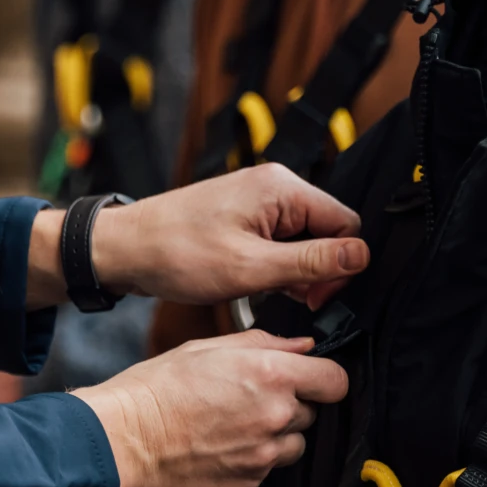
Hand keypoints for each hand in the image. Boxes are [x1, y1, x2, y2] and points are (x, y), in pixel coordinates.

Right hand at [71, 330, 348, 486]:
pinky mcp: (246, 486)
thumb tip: (301, 344)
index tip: (313, 379)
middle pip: (311, 414)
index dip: (326, 378)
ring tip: (232, 424)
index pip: (335, 380)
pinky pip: (264, 470)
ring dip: (274, 436)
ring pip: (291, 446)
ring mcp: (262, 457)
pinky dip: (250, 460)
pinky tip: (218, 445)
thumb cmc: (156, 389)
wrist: (122, 441)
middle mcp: (274, 417)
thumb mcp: (207, 347)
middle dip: (289, 405)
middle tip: (250, 398)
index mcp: (271, 375)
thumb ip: (263, 342)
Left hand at [94, 163, 367, 308]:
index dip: (340, 265)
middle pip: (327, 229)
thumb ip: (310, 263)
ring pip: (304, 238)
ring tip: (269, 291)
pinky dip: (276, 264)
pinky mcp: (246, 214)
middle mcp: (275, 185)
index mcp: (282, 187)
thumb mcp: (251, 268)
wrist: (126, 248)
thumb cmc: (177, 253)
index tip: (318, 296)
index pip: (345, 222)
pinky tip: (258, 283)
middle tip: (296, 301)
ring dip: (295, 271)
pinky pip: (281, 239)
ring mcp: (259, 198)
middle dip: (318, 270)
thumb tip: (361, 256)